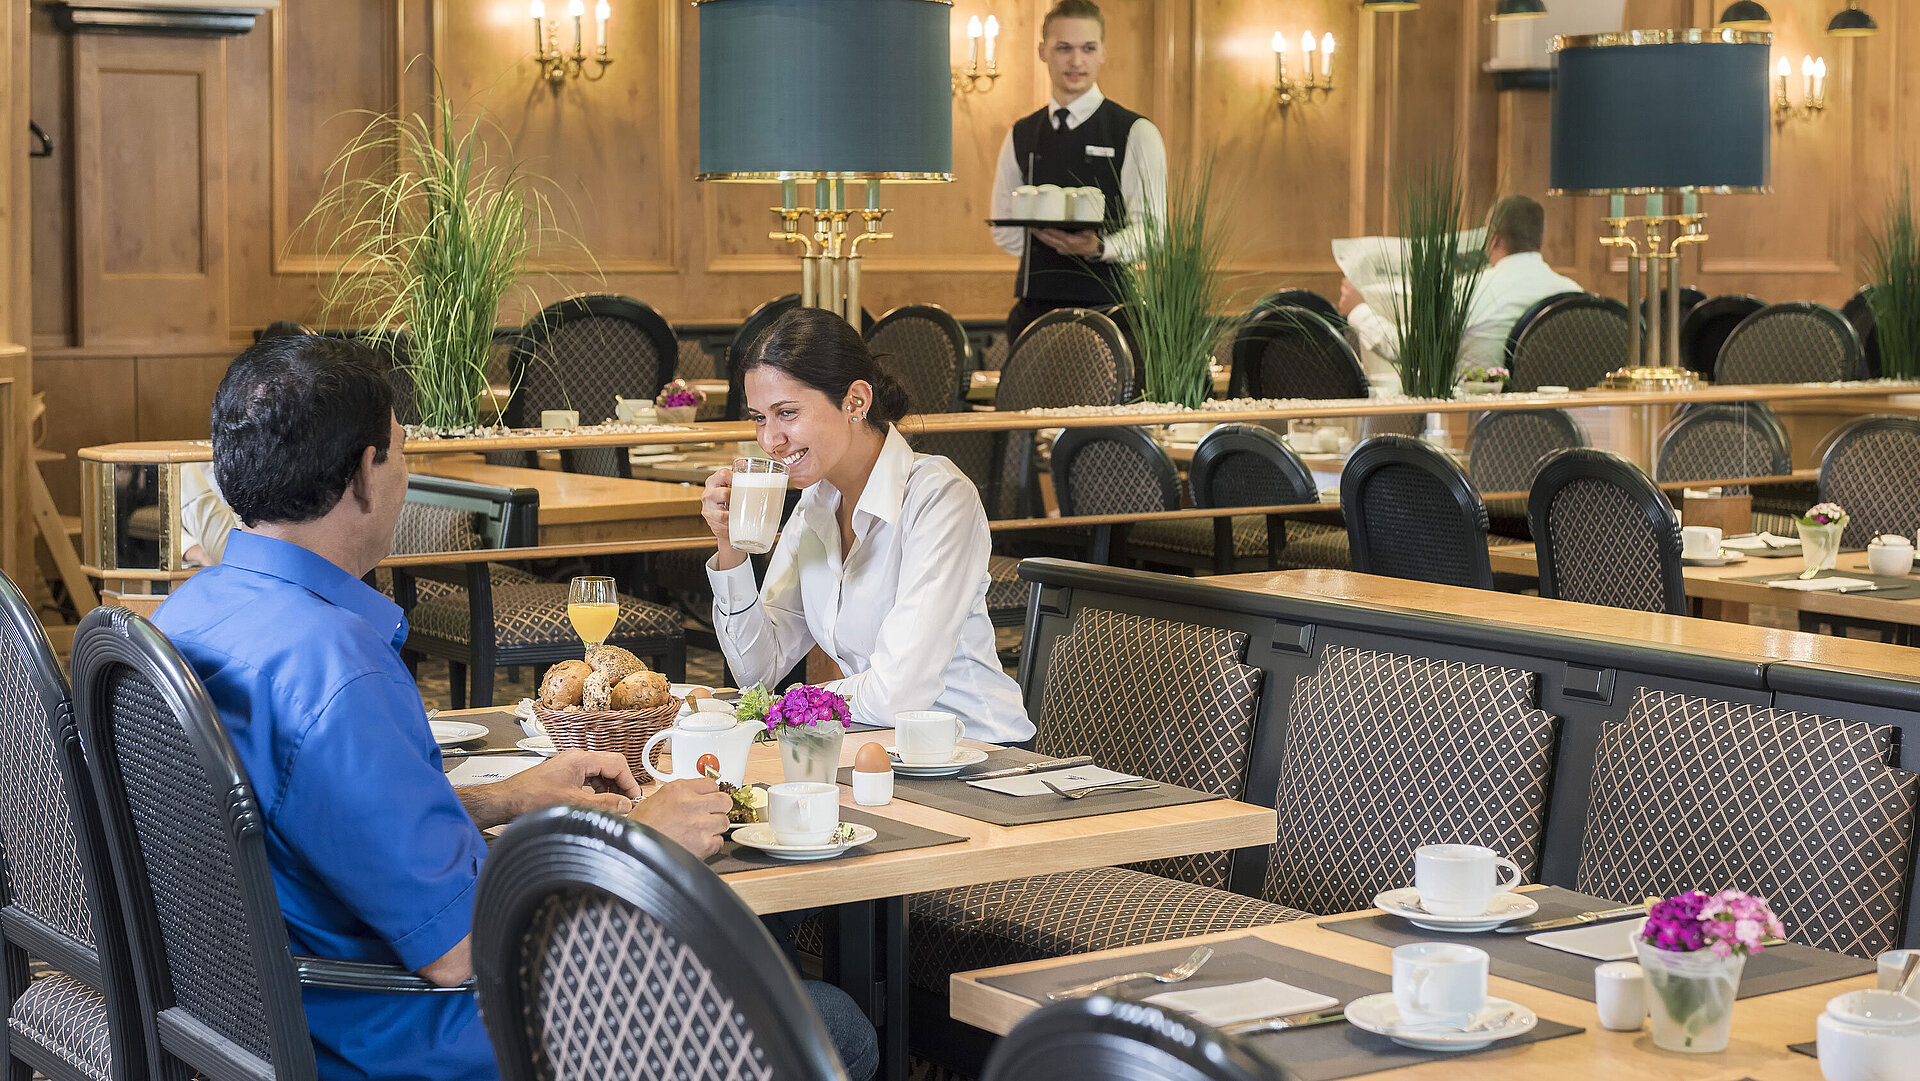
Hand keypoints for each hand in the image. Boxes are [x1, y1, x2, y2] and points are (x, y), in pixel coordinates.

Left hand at [475, 749, 643, 828]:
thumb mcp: (574, 804)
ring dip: (609, 789)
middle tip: (626, 803)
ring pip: (600, 773)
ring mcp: (570, 766)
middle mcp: (576, 758)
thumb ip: (603, 804)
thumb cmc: (530, 798)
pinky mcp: (564, 775)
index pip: (617, 764)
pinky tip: (597, 803)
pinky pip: (589, 779)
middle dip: (621, 785)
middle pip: (610, 766)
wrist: (507, 801)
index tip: (634, 798)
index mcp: (581, 759)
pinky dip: (597, 790)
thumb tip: (624, 805)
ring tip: (612, 806)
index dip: (629, 782)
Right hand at [631, 778, 731, 858]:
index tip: (708, 798)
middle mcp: (691, 804)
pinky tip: (697, 843)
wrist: (633, 849)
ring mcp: (700, 824)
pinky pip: (718, 842)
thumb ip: (680, 794)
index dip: (710, 793)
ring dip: (715, 826)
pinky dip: (710, 844)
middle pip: (725, 801)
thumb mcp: (656, 798)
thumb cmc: (641, 826)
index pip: (712, 783)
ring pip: (725, 822)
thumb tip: (696, 794)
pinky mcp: (704, 844)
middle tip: (710, 813)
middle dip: (718, 808)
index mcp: (679, 789)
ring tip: (701, 830)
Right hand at [701, 466, 747, 570]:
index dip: (734, 477)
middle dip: (736, 494)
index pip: (723, 473)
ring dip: (735, 505)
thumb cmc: (732, 506)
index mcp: (714, 481)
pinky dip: (731, 517)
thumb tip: (746, 462)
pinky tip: (734, 517)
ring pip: (723, 501)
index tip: (744, 481)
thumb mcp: (734, 490)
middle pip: (723, 489)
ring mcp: (708, 505)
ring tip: (740, 508)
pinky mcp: (710, 517)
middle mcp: (709, 491)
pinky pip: (722, 516)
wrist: (727, 529)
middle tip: (744, 498)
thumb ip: (739, 477)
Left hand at [1032, 228, 1100, 257]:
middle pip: (1051, 240)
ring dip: (1040, 237)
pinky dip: (1044, 239)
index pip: (1060, 236)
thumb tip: (1084, 231)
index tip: (1044, 228)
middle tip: (1032, 227)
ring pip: (1049, 243)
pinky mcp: (1061, 250)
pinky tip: (1039, 235)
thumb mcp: (1091, 233)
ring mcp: (1062, 249)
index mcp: (1072, 242)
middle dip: (1041, 234)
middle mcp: (1065, 247)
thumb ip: (1086, 233)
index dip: (1052, 232)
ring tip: (1032, 230)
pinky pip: (1050, 244)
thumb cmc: (1090, 239)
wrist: (1092, 249)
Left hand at [1337, 278, 1362, 316]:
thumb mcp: (1360, 294)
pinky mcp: (1341, 306)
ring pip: (1342, 297)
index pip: (1345, 282)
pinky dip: (1344, 305)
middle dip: (1345, 290)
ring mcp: (1342, 300)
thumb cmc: (1362, 304)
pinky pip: (1341, 304)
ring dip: (1345, 299)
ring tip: (1352, 303)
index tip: (1344, 280)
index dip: (1345, 281)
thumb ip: (1354, 289)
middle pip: (1342, 289)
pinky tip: (1350, 307)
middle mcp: (1346, 294)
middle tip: (1349, 293)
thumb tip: (1350, 286)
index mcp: (1351, 289)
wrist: (1361, 314)